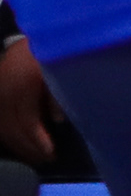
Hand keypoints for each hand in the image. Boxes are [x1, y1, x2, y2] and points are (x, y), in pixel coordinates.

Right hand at [0, 37, 59, 166]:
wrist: (30, 34)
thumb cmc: (49, 53)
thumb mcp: (59, 71)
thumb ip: (58, 96)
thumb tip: (58, 121)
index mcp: (21, 89)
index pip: (27, 123)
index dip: (38, 142)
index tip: (52, 154)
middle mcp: (3, 94)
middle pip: (12, 130)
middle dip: (29, 148)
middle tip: (46, 160)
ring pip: (2, 128)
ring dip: (17, 145)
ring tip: (35, 157)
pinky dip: (6, 135)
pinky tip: (17, 142)